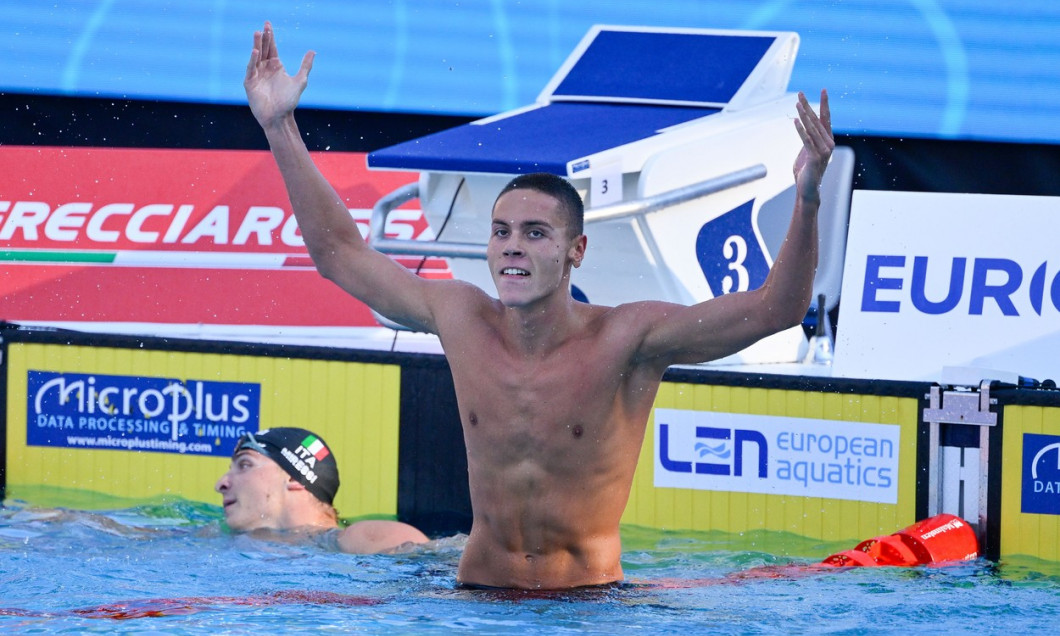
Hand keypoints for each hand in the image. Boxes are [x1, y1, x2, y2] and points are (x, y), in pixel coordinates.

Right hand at [244, 21, 314, 129]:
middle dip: (264, 37)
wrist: (280, 117)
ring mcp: (257, 75)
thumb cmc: (289, 101)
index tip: (269, 24)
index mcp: (275, 66)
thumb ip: (305, 66)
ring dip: (257, 45)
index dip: (271, 36)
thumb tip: (313, 51)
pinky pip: (251, 69)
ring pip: (256, 56)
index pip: (272, 48)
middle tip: (264, 25)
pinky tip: (256, 52)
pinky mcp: (250, 83)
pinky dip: (253, 60)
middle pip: (264, 49)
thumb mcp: (300, 81)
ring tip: (258, 33)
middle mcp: (265, 68)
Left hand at [792, 89, 833, 204]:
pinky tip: (796, 120)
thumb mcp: (807, 152)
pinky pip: (807, 140)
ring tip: (797, 103)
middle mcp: (828, 143)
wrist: (807, 190)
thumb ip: (808, 140)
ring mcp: (823, 150)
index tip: (823, 90)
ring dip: (804, 114)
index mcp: (827, 140)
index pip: (826, 118)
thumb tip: (805, 128)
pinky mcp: (815, 157)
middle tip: (800, 93)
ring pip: (812, 128)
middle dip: (808, 105)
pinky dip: (801, 130)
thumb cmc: (806, 172)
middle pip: (817, 120)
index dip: (824, 104)